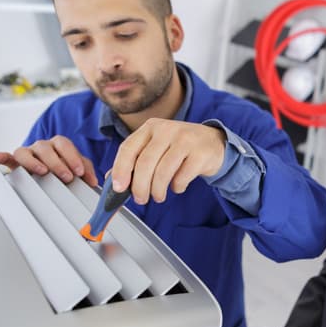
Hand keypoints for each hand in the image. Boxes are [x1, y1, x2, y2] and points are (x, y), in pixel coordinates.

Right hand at [0, 136, 97, 186]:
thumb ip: (87, 171)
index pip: (64, 144)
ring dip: (34, 162)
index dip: (72, 156)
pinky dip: (1, 157)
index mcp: (58, 145)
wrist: (54, 172)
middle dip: (57, 162)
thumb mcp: (79, 168)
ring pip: (26, 151)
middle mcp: (43, 146)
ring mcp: (28, 153)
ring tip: (43, 172)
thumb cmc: (66, 168)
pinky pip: (7, 157)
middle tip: (67, 177)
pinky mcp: (16, 163)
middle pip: (46, 147)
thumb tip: (93, 181)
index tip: (79, 172)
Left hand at [111, 118, 225, 204]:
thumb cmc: (180, 147)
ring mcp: (186, 140)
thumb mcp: (156, 147)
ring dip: (157, 191)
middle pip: (145, 162)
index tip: (118, 188)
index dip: (120, 170)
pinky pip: (182, 177)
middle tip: (140, 199)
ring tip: (158, 196)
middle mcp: (167, 130)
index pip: (128, 148)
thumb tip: (112, 182)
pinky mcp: (201, 153)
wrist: (213, 142)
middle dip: (139, 186)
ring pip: (163, 172)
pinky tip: (177, 186)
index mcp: (151, 127)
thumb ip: (135, 161)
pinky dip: (176, 187)